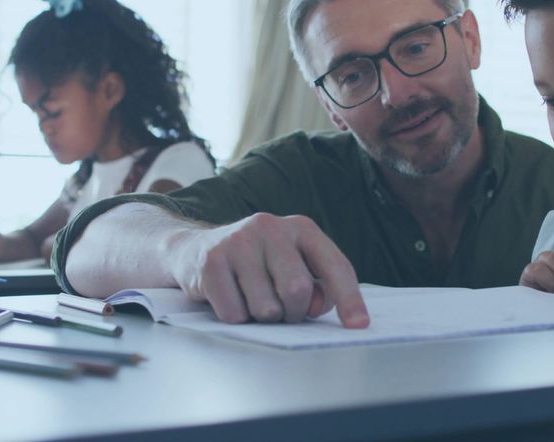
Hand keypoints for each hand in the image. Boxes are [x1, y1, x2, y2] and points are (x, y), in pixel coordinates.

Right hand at [169, 213, 369, 328]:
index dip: (349, 299)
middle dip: (292, 313)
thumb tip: (317, 307)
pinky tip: (229, 298)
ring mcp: (239, 241)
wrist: (194, 250)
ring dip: (262, 318)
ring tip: (252, 300)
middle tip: (281, 310)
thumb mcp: (291, 266)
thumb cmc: (257, 266)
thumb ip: (315, 286)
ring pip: (266, 308)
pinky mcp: (211, 261)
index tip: (359, 326)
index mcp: (301, 228)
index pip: (335, 266)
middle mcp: (271, 226)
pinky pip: (235, 313)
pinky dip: (236, 317)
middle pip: (297, 290)